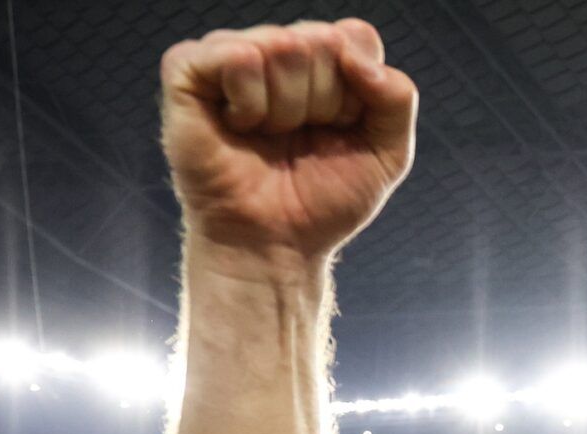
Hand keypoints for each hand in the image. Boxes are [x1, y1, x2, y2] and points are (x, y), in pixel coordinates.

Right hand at [160, 19, 416, 265]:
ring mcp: (230, 55)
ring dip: (285, 110)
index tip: (341, 129)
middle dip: (322, 103)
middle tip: (299, 139)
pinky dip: (249, 102)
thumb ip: (397, 96)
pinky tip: (240, 127)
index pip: (354, 37)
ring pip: (281, 45)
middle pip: (321, 41)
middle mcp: (276, 48)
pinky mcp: (189, 70)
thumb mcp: (388, 154)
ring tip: (268, 137)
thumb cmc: (323, 200)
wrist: (276, 244)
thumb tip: (356, 54)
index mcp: (322, 60)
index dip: (356, 92)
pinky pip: (236, 55)